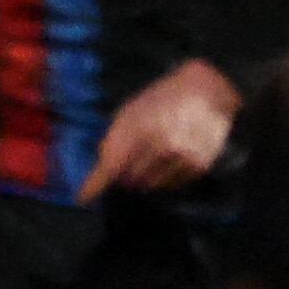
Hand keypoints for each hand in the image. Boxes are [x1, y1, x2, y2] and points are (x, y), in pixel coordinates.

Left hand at [77, 60, 242, 203]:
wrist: (206, 90)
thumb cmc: (160, 100)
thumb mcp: (130, 112)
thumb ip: (113, 143)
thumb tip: (98, 175)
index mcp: (139, 126)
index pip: (111, 165)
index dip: (94, 184)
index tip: (82, 198)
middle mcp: (161, 144)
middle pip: (128, 179)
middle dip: (124, 173)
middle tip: (134, 156)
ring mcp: (181, 157)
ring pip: (149, 186)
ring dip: (144, 177)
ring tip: (154, 155)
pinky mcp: (198, 166)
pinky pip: (171, 186)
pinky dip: (165, 178)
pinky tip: (170, 159)